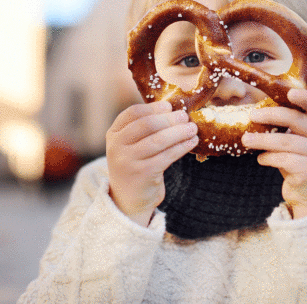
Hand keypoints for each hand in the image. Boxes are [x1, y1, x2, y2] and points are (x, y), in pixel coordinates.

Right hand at [106, 101, 198, 226]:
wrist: (128, 199)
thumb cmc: (135, 166)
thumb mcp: (130, 146)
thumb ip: (143, 129)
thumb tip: (173, 110)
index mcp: (113, 134)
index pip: (133, 113)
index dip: (153, 107)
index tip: (169, 106)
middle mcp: (117, 146)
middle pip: (147, 124)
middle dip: (169, 119)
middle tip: (185, 116)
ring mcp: (128, 161)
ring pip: (159, 140)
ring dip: (179, 132)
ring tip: (193, 129)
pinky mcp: (143, 174)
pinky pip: (167, 156)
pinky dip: (182, 147)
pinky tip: (192, 142)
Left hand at [241, 88, 306, 218]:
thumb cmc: (299, 162)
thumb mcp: (297, 142)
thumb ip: (287, 128)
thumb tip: (256, 112)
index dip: (305, 98)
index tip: (290, 92)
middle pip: (296, 120)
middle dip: (271, 116)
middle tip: (252, 115)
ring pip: (286, 141)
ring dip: (262, 140)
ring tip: (246, 140)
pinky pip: (283, 160)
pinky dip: (268, 158)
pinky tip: (260, 159)